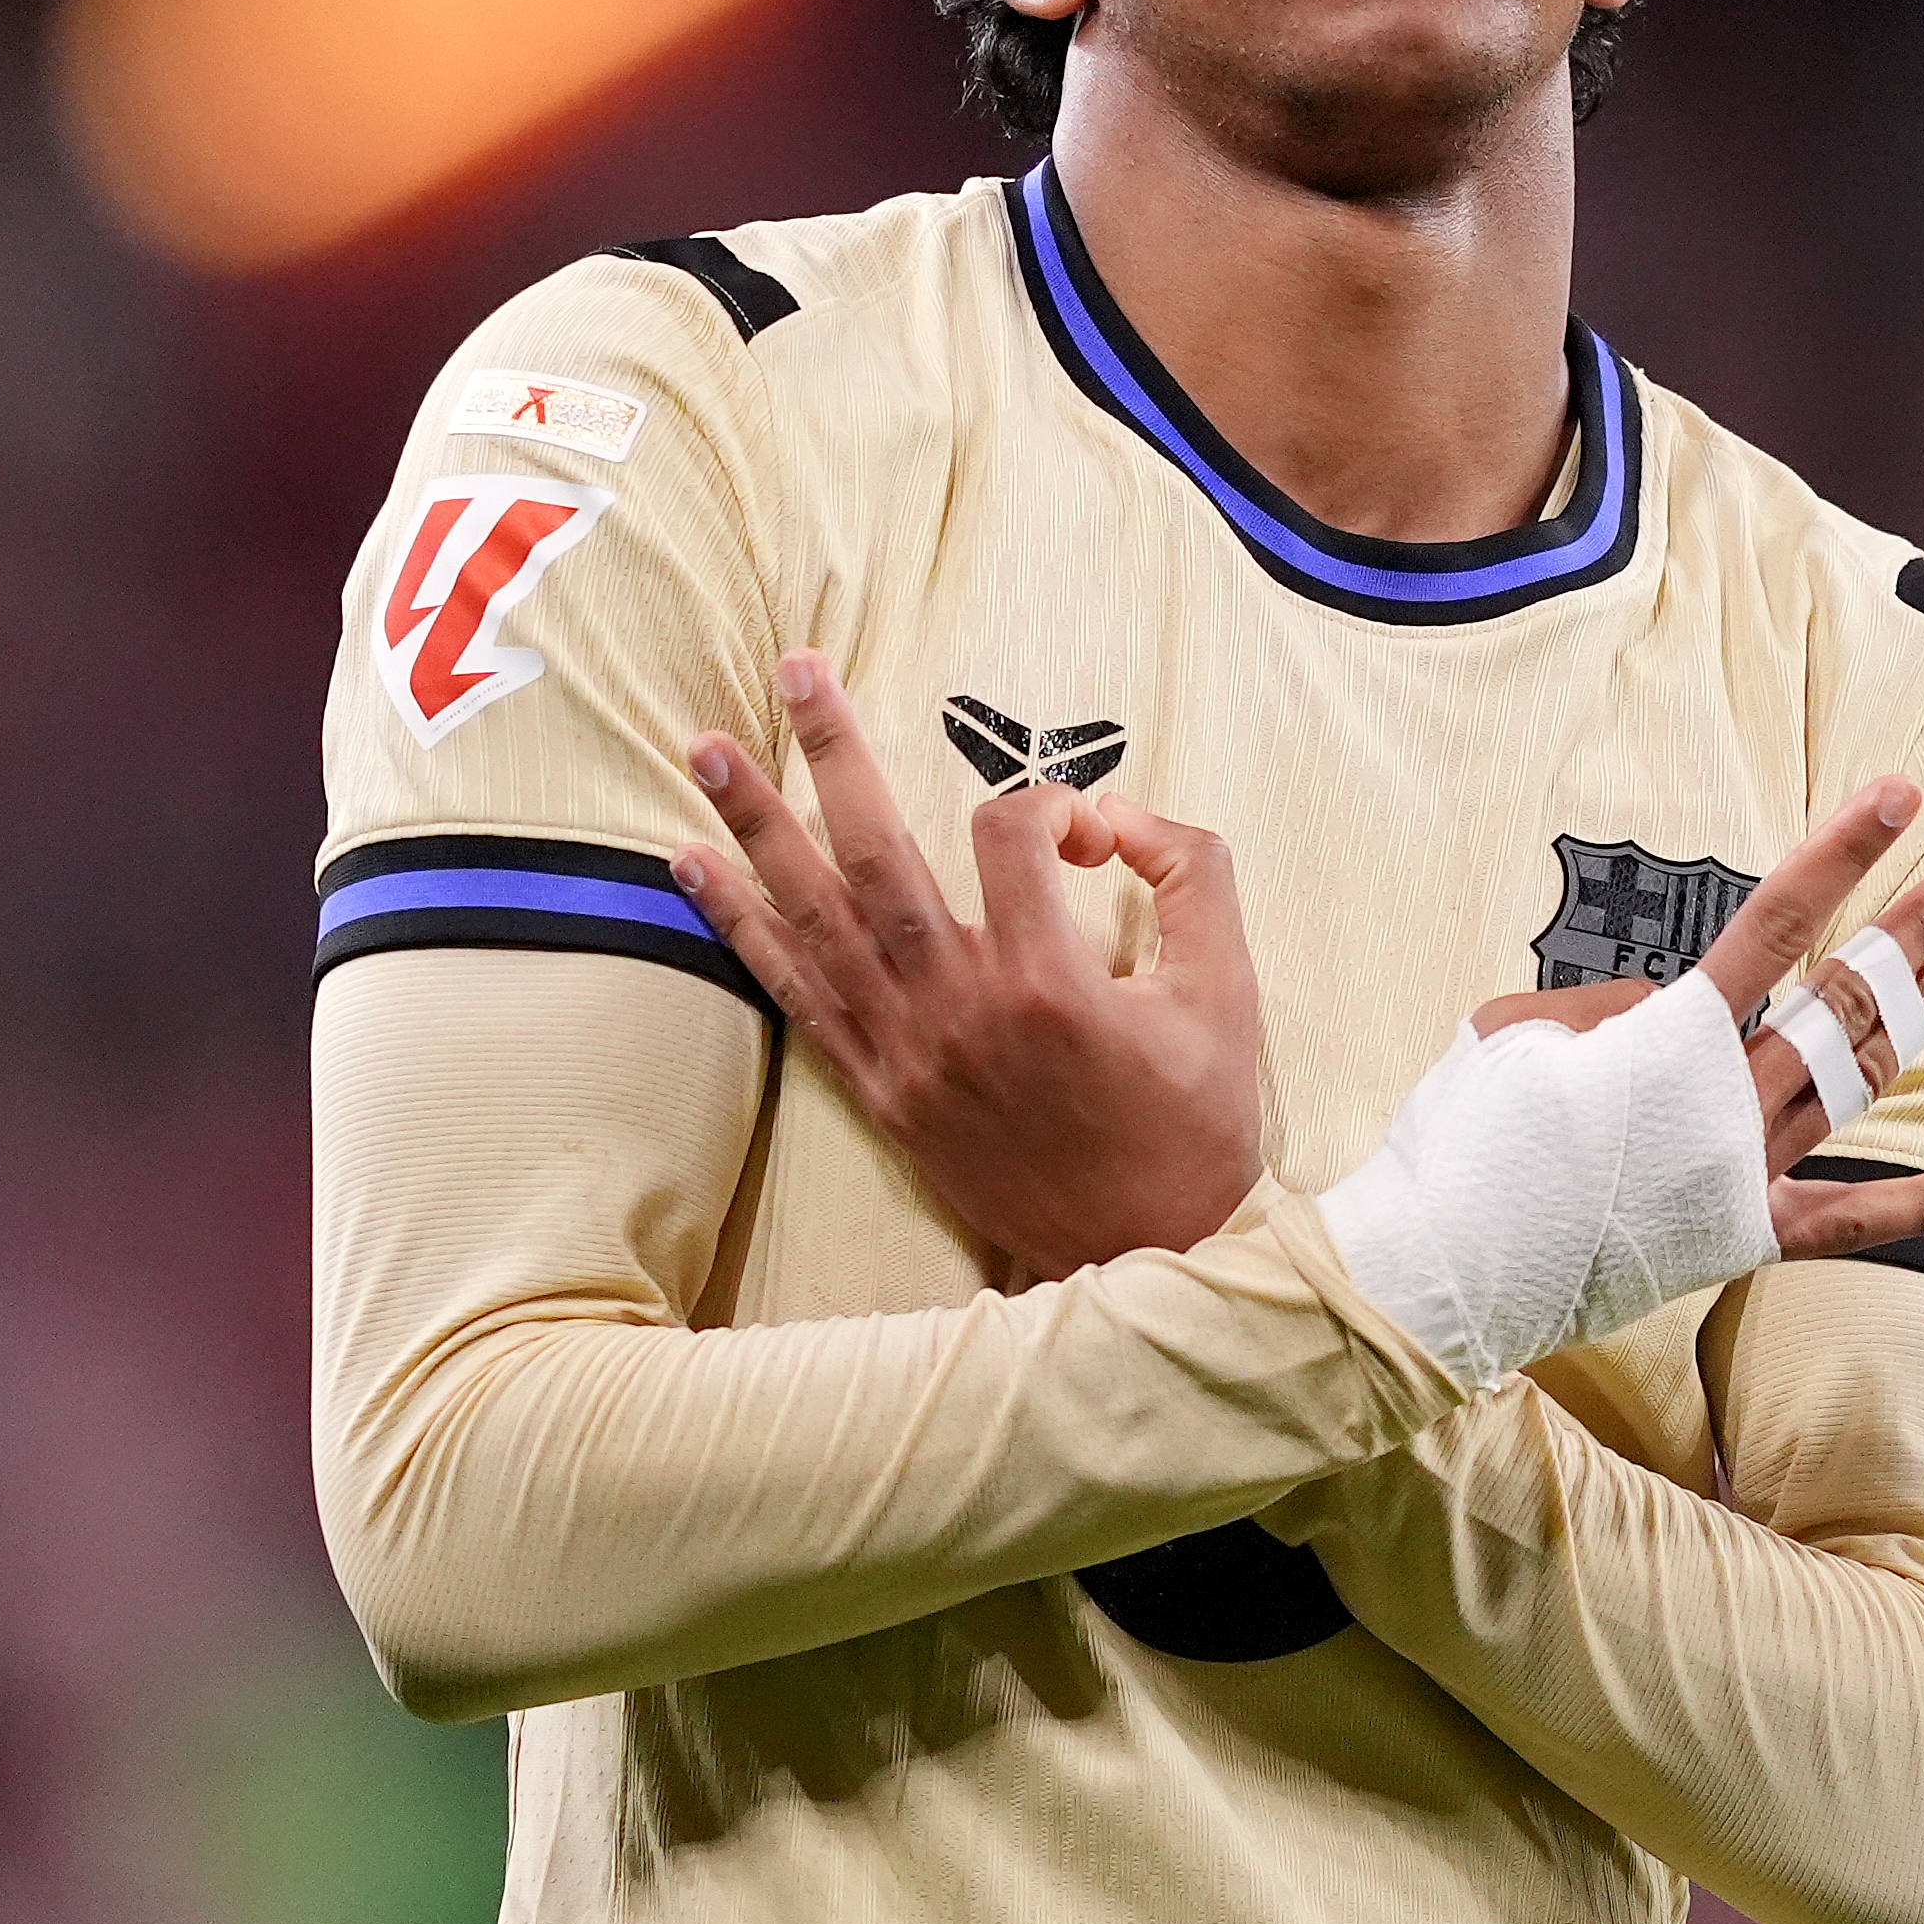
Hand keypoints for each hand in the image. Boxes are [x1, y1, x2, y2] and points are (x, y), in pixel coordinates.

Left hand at [674, 651, 1261, 1283]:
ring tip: (704, 748)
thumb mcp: (1230, 990)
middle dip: (833, 753)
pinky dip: (741, 928)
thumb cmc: (1194, 1123)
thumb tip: (1120, 816)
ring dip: (758, 827)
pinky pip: (796, 995)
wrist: (1148, 1255)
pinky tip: (693, 866)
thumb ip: (1192, 875)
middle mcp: (960, 1012)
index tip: (1088, 836)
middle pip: (877, 855)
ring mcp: (908, 1056)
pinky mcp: (881, 1092)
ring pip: (816, 920)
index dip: (1050, 805)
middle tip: (796, 668)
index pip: (1010, 836)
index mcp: (1049, 982)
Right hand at [1467, 781, 1923, 1259]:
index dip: (1844, 855)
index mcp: (1672, 1037)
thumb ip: (1603, 1009)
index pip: (1777, 923)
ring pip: (1859, 1078)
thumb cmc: (1467, 1136)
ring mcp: (1746, 1173)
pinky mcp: (1744, 1239)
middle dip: (1914, 929)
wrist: (1447, 1264)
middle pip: (1843, 997)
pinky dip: (1922, 1205)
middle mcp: (1728, 1100)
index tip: (1898, 799)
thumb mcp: (1515, 1031)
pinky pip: (1848, 1222)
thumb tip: (1660, 1012)